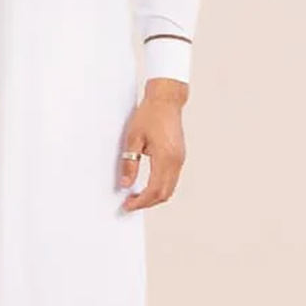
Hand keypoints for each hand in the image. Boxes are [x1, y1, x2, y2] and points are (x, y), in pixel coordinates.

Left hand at [118, 78, 187, 211]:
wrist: (166, 100)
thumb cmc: (149, 115)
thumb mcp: (133, 138)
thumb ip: (129, 163)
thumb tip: (125, 184)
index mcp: (165, 158)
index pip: (154, 190)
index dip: (140, 202)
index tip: (127, 205)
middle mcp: (176, 161)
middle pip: (164, 194)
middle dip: (147, 203)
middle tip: (129, 204)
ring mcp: (180, 159)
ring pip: (170, 188)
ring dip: (154, 196)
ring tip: (136, 196)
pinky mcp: (179, 157)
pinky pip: (172, 179)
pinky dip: (160, 187)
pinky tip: (147, 185)